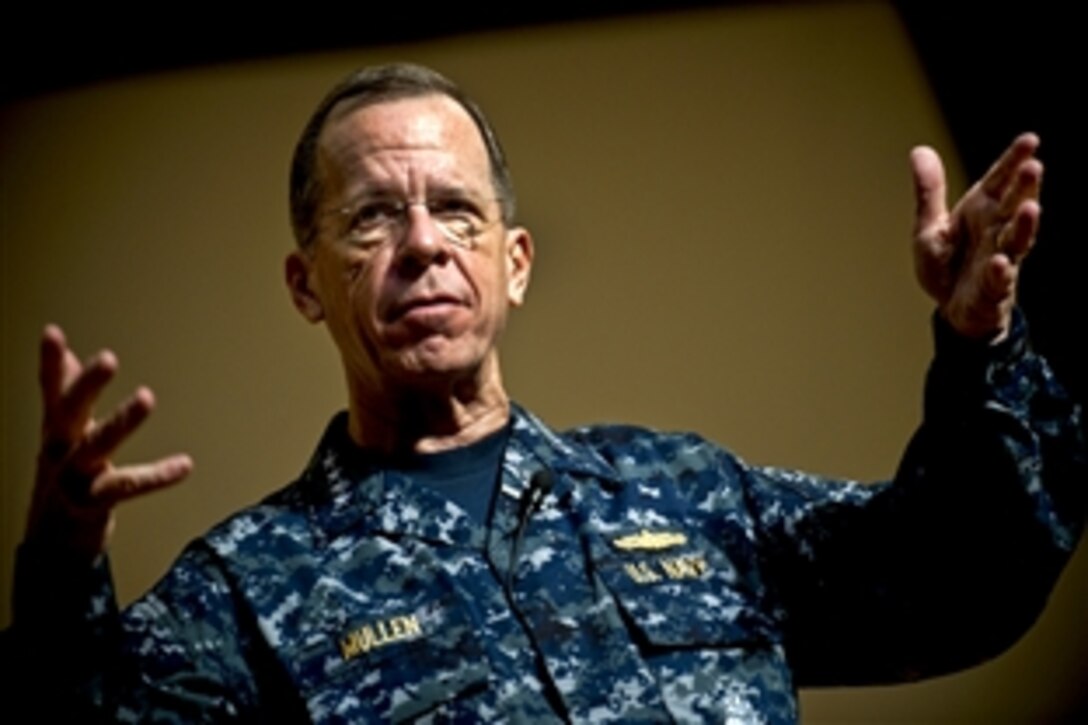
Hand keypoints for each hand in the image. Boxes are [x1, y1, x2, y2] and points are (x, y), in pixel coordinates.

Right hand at [24, 325, 191, 562]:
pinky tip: (185, 465)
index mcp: (56, 431)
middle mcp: (59, 452)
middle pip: (70, 412)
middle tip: (107, 358)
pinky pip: (127, 486)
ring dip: (121, 421)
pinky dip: (157, 475)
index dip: (49, 363)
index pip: (51, 391)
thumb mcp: (62, 435)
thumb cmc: (64, 478)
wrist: (51, 544)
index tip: (51, 332)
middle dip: (86, 385)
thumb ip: (65, 395)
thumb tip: (65, 355)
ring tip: (146, 397)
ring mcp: (73, 479)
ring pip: (96, 446)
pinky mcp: (92, 505)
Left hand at [911, 133, 1041, 340]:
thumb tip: (919, 150)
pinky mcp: (993, 287)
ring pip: (1016, 239)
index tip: (1030, 139)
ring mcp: (999, 257)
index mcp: (980, 210)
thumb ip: (929, 192)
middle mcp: (995, 230)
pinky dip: (1000, 272)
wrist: (952, 310)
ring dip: (1024, 225)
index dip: (1014, 160)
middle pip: (1013, 205)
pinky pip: (998, 279)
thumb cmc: (946, 264)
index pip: (1000, 181)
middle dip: (1024, 187)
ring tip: (1030, 209)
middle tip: (1034, 166)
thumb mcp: (929, 226)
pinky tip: (1000, 263)